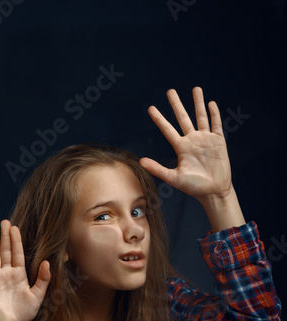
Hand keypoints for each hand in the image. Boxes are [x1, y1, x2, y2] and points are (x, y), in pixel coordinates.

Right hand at [0, 219, 51, 320]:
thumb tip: (47, 262)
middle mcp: (7, 274)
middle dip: (5, 236)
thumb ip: (43, 279)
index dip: (16, 240)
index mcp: (19, 274)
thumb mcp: (38, 295)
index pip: (17, 253)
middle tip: (5, 221)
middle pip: (6, 251)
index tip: (15, 227)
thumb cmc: (25, 313)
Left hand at [139, 87, 231, 201]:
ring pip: (201, 117)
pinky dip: (214, 114)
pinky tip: (211, 103)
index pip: (167, 129)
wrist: (213, 192)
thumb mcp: (174, 178)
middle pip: (183, 118)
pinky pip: (216, 124)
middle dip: (177, 104)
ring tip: (195, 89)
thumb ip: (158, 169)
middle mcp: (192, 141)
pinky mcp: (218, 142)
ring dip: (198, 103)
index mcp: (181, 147)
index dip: (159, 119)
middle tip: (170, 91)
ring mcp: (206, 140)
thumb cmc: (194, 187)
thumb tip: (141, 161)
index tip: (151, 108)